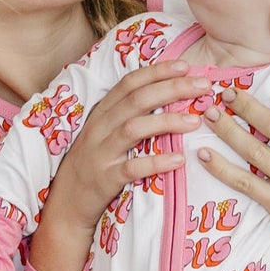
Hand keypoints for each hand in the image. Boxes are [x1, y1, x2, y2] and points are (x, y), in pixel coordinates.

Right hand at [29, 62, 210, 270]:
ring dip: (166, 121)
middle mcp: (100, 129)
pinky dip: (156, 162)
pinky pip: (132, 168)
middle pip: (137, 100)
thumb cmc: (93, 165)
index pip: (129, 83)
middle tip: (202, 87)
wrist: (67, 205)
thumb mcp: (104, 134)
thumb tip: (166, 96)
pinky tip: (178, 160)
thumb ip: (128, 115)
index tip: (185, 66)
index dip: (157, 72)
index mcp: (102, 113)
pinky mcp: (104, 179)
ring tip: (195, 121)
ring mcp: (101, 153)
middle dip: (171, 88)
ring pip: (133, 129)